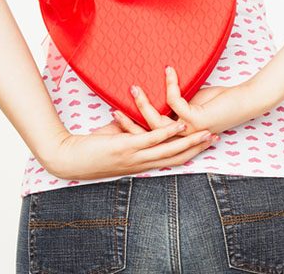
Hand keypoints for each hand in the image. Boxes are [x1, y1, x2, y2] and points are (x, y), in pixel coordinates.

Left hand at [39, 121, 215, 180]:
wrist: (67, 158)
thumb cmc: (89, 150)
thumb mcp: (115, 142)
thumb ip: (129, 134)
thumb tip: (137, 120)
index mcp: (140, 164)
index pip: (170, 160)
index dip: (189, 152)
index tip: (204, 143)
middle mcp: (140, 163)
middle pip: (176, 157)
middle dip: (197, 148)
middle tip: (216, 138)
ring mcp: (134, 157)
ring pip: (169, 150)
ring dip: (189, 141)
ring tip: (205, 132)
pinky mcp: (125, 147)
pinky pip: (151, 140)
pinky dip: (167, 133)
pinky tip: (178, 125)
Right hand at [113, 65, 250, 136]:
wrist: (242, 102)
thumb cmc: (216, 103)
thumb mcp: (188, 106)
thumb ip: (171, 108)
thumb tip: (153, 98)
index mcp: (177, 138)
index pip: (147, 138)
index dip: (130, 129)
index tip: (116, 115)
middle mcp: (180, 139)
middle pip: (146, 134)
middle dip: (128, 120)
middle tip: (116, 105)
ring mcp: (188, 131)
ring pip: (156, 120)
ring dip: (143, 102)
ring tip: (134, 87)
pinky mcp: (196, 119)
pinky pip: (174, 101)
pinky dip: (170, 84)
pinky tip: (170, 71)